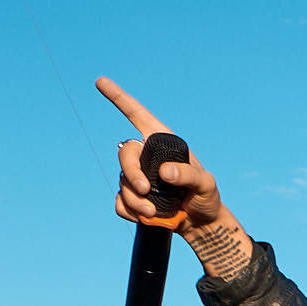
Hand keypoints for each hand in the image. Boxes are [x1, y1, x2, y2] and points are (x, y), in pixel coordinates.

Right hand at [99, 78, 251, 275]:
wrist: (201, 224)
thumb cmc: (206, 198)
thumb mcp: (206, 185)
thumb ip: (189, 175)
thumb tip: (164, 172)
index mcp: (162, 143)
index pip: (138, 115)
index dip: (119, 98)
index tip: (100, 81)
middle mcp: (147, 157)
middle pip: (125, 153)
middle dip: (131, 172)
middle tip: (144, 190)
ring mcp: (137, 177)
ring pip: (122, 182)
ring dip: (135, 199)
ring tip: (153, 212)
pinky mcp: (133, 197)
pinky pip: (120, 202)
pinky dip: (129, 211)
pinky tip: (146, 217)